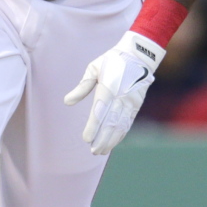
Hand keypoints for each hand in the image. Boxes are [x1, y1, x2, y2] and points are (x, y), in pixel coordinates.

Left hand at [64, 31, 163, 154]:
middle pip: (111, 122)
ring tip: (102, 150)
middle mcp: (120, 97)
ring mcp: (130, 101)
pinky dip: (121, 133)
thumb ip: (82, 86)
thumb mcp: (94, 68)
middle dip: (102, 138)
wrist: (138, 55)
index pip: (99, 111)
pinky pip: (128, 122)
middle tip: (94, 151)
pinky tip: (114, 141)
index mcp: (108, 87)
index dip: (93, 127)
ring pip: (121, 125)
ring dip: (112, 140)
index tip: (86, 139)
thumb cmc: (112, 60)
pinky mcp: (137, 104)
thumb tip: (67, 102)